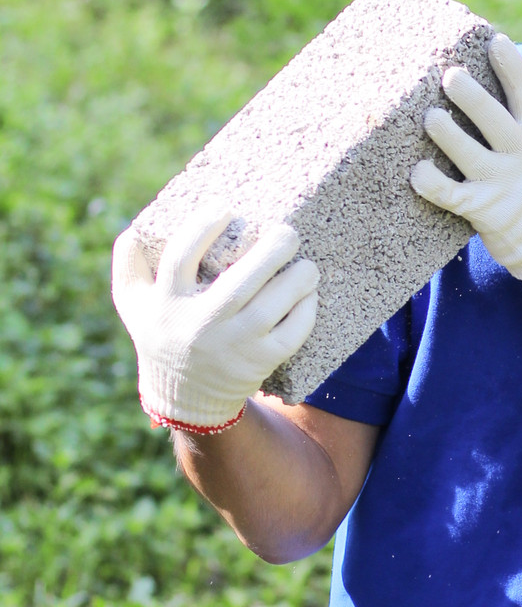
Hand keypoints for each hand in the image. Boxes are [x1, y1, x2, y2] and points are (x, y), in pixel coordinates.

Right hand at [112, 203, 318, 432]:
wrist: (185, 399)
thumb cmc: (161, 333)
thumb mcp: (131, 301)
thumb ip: (128, 260)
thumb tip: (140, 223)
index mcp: (166, 303)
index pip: (181, 258)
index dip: (203, 228)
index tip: (225, 207)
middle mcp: (200, 325)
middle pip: (240, 283)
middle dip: (271, 251)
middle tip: (286, 231)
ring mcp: (233, 345)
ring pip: (271, 307)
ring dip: (298, 280)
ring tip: (306, 264)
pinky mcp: (260, 362)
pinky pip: (292, 333)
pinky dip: (305, 310)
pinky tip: (308, 293)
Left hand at [411, 34, 521, 308]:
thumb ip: (517, 121)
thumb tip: (484, 80)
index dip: (512, 67)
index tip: (496, 41)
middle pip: (497, 121)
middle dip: (473, 98)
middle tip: (450, 75)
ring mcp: (503, 184)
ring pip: (471, 155)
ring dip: (448, 135)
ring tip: (430, 117)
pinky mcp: (484, 211)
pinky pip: (453, 196)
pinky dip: (433, 184)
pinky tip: (417, 172)